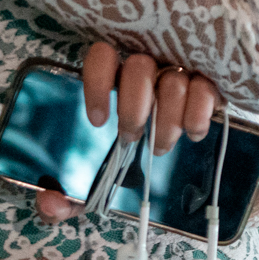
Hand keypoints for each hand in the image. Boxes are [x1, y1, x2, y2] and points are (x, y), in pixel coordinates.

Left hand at [32, 42, 221, 222]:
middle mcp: (146, 65)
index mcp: (114, 75)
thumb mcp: (94, 176)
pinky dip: (197, 115)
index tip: (97, 120)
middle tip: (132, 138)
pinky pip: (205, 89)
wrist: (182, 156)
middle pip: (139, 69)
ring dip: (166, 121)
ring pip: (173, 81)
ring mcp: (179, 71)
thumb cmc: (128, 155)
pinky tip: (192, 134)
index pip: (101, 56)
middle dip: (134, 110)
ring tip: (161, 147)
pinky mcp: (208, 83)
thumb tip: (49, 203)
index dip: (97, 83)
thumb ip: (66, 193)